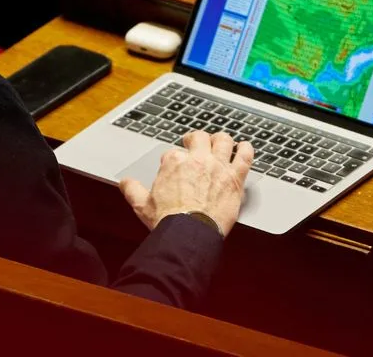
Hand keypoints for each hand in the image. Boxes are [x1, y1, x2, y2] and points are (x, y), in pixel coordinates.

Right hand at [120, 130, 252, 236]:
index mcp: (174, 162)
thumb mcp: (142, 205)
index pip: (174, 153)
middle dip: (197, 139)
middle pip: (200, 138)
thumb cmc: (169, 222)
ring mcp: (218, 166)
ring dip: (221, 140)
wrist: (189, 235)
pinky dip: (246, 149)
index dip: (175, 159)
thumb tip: (125, 183)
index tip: (176, 166)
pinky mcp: (235, 178)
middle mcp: (197, 159)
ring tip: (220, 142)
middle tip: (196, 144)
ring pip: (224, 140)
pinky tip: (245, 148)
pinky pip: (245, 156)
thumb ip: (133, 190)